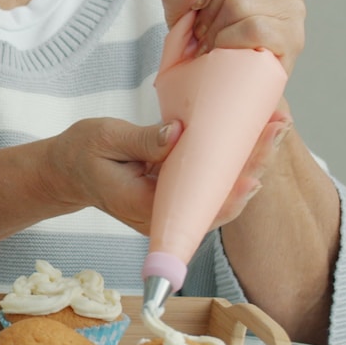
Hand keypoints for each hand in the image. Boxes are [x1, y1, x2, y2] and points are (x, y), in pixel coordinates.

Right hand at [47, 110, 292, 235]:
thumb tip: (180, 133)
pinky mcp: (178, 197)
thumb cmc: (81, 153)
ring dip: (250, 162)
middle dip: (254, 166)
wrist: (67, 171)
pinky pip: (212, 185)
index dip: (231, 191)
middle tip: (278, 129)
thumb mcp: (104, 138)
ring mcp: (172, 210)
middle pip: (220, 201)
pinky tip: (251, 136)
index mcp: (144, 207)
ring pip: (221, 194)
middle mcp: (164, 217)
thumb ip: (142, 139)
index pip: (198, 206)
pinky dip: (233, 162)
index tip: (256, 170)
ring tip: (275, 126)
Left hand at [160, 0, 306, 75]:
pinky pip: (253, 28)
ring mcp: (292, 8)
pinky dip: (229, 42)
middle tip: (203, 29)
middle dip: (208, 6)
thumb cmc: (203, 38)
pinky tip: (227, 51)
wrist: (223, 82)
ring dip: (216, 29)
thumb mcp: (179, 8)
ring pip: (240, 2)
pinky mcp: (293, 36)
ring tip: (213, 43)